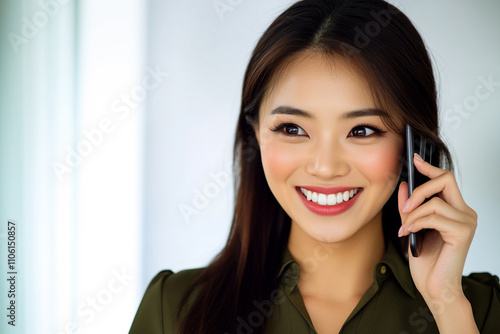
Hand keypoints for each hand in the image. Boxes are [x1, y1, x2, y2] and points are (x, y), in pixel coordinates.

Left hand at [397, 153, 476, 311]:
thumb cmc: (426, 260)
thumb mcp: (412, 226)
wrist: (435, 287)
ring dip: (413, 214)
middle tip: (405, 206)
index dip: (429, 167)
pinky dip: (416, 223)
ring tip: (406, 228)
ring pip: (434, 202)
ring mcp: (467, 222)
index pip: (445, 179)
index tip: (415, 159)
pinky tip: (409, 233)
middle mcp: (465, 212)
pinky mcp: (462, 232)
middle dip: (420, 189)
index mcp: (455, 209)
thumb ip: (409, 207)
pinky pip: (434, 217)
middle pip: (445, 180)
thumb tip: (404, 185)